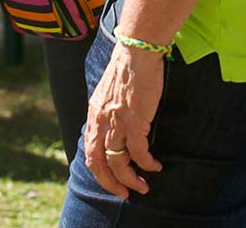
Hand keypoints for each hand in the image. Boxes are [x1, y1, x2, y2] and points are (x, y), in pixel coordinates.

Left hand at [84, 42, 165, 198]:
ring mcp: (116, 122)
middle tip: (124, 193)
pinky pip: (139, 152)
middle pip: (99, 164)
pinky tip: (156, 166)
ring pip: (118, 163)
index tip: (111, 180)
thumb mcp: (109, 91)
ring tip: (143, 187)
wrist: (137, 51)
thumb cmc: (127, 66)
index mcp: (94, 114)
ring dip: (130, 179)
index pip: (89, 151)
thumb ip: (108, 110)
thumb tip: (114, 125)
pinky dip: (147, 164)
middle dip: (111, 183)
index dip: (99, 170)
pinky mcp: (135, 121)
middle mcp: (101, 121)